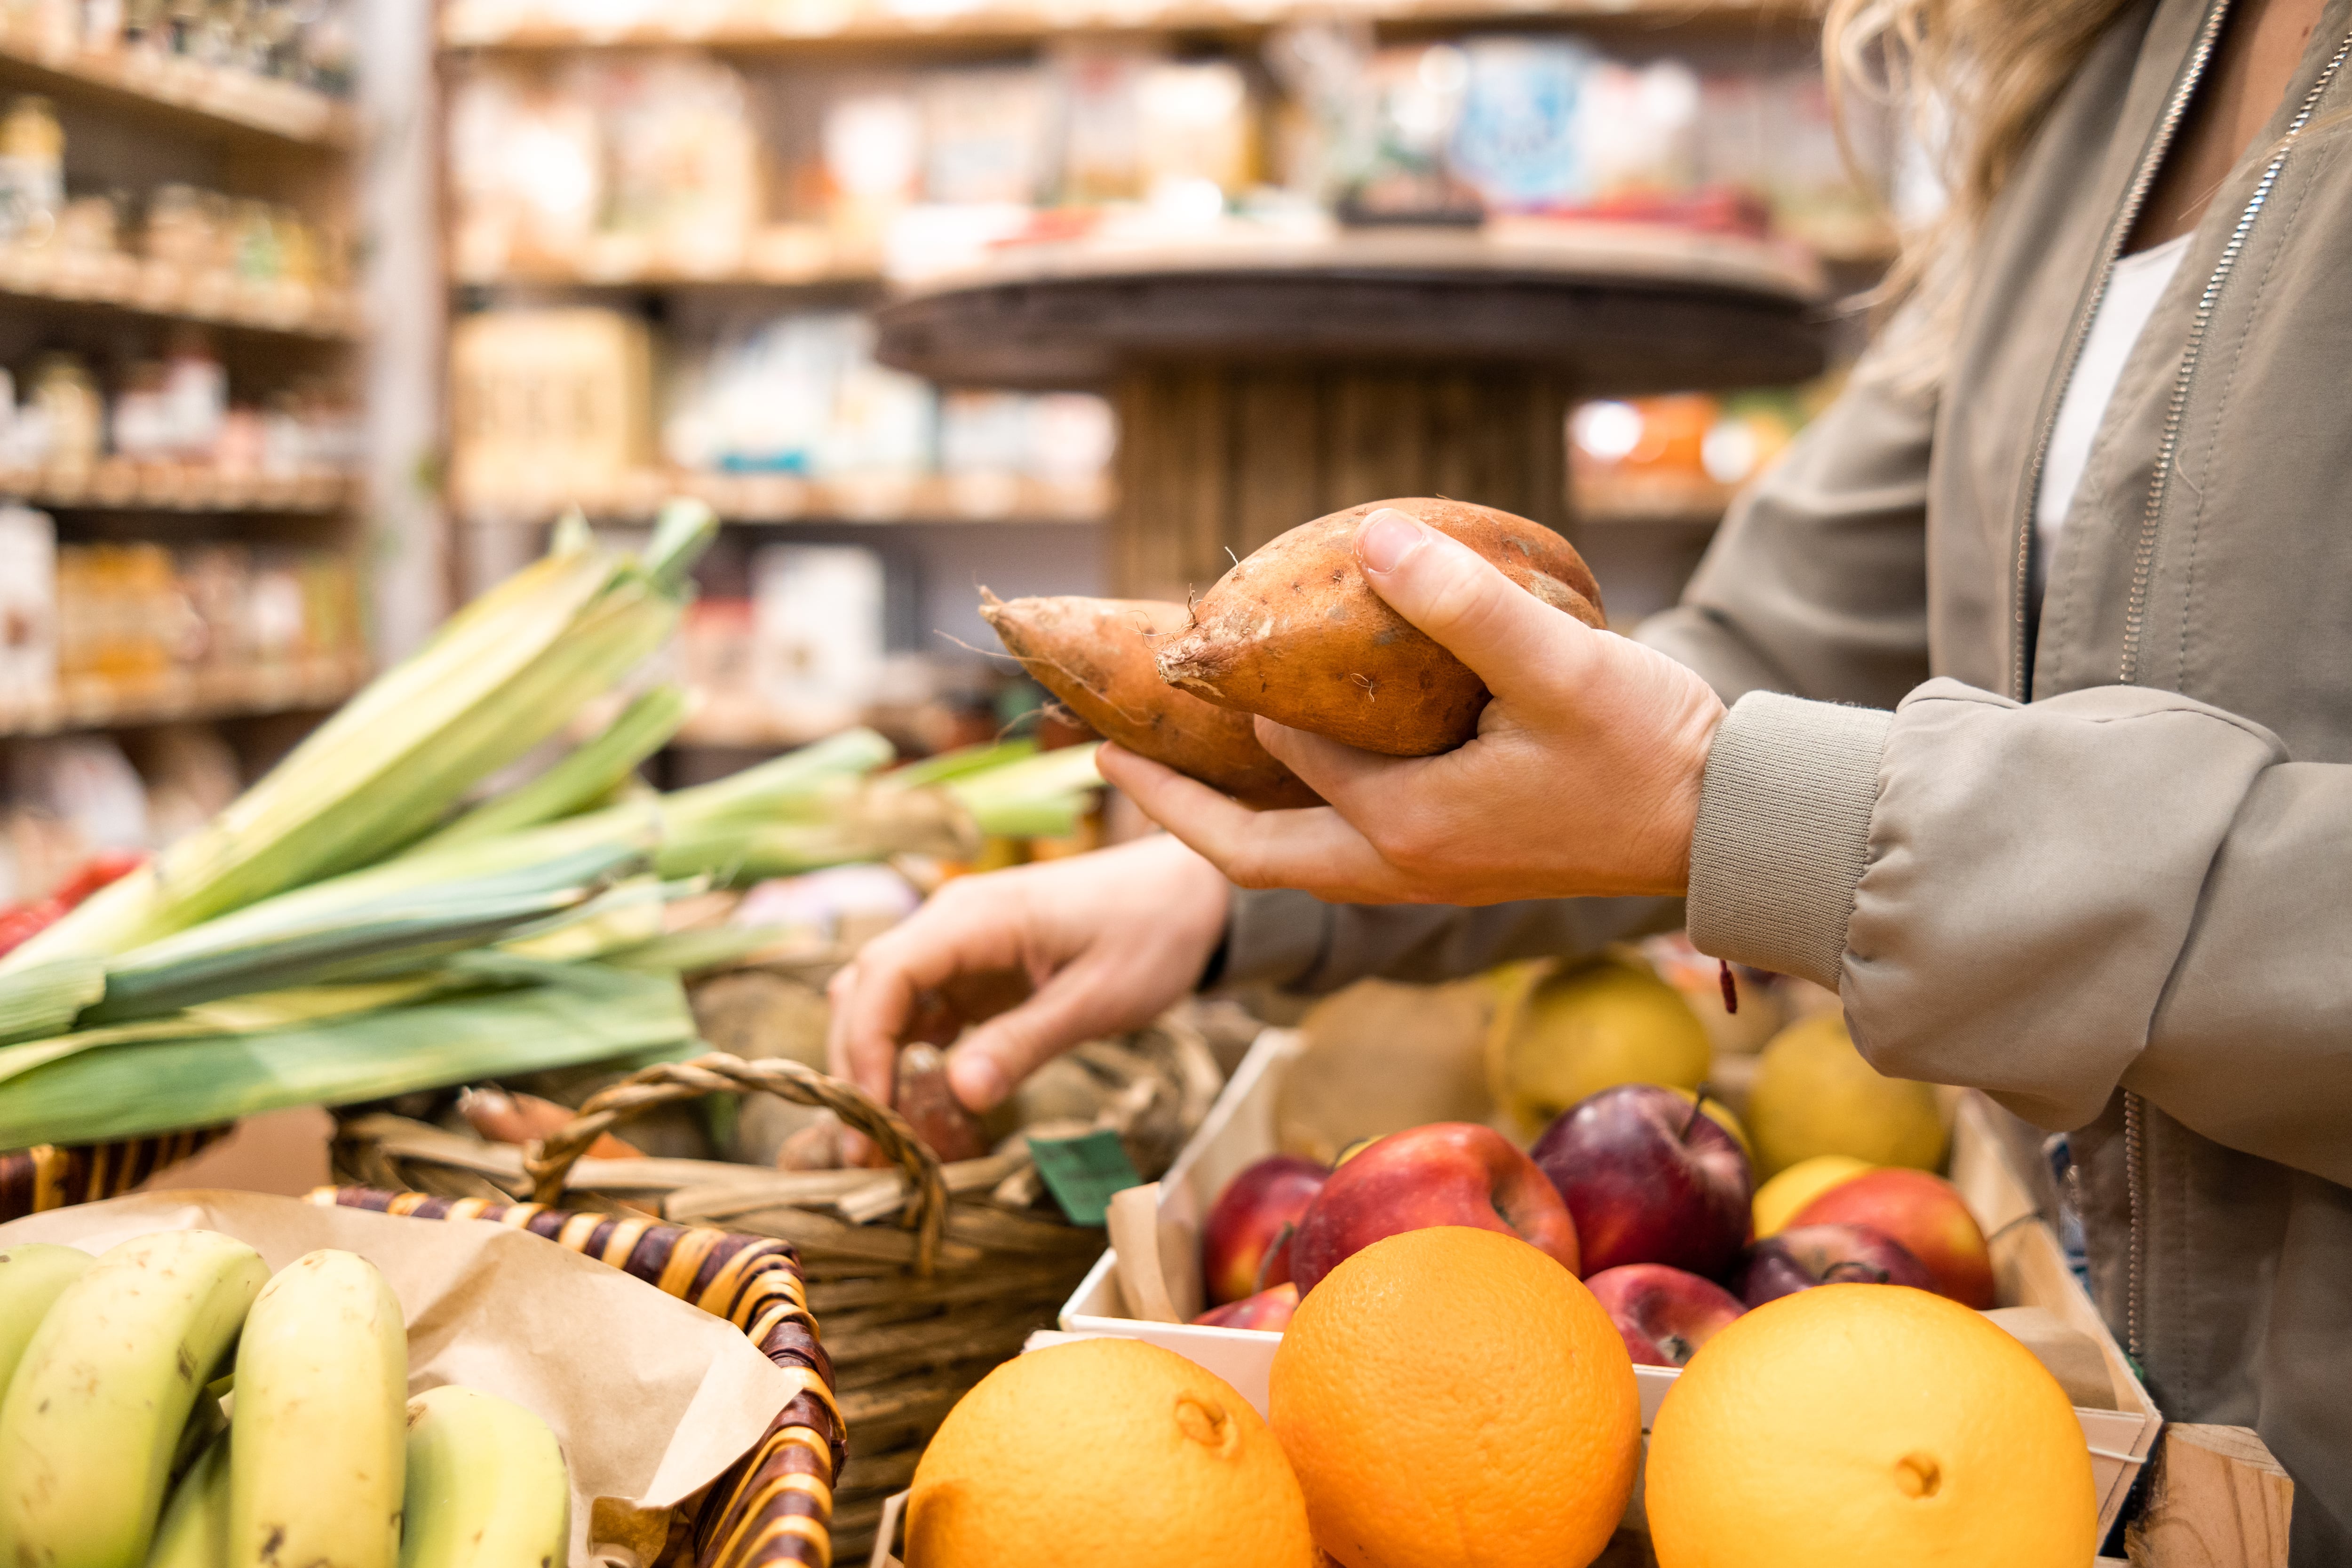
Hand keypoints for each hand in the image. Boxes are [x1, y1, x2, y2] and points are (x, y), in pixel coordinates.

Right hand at [825, 833, 1231, 1156]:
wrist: (1188, 894)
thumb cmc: (1152, 933)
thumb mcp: (1098, 997)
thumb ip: (1027, 1041)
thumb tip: (959, 1093)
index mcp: (977, 916)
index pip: (885, 973)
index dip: (865, 1045)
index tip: (872, 1113)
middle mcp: (952, 922)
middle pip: (868, 990)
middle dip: (857, 1068)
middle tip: (863, 1153)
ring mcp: (959, 945)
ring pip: (884, 1003)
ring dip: (873, 1067)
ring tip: (880, 1143)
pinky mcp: (973, 970)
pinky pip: (919, 1012)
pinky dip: (905, 1059)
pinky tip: (912, 1109)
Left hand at [1099, 507, 1724, 904]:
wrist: (1723, 824)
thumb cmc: (1646, 746)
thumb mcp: (1554, 664)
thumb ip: (1461, 602)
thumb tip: (1369, 535)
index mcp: (1405, 825)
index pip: (1283, 759)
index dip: (1230, 704)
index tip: (1179, 648)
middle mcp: (1403, 868)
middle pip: (1251, 857)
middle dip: (1173, 809)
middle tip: (1104, 763)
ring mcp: (1430, 878)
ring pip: (1294, 863)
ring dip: (1229, 822)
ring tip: (1179, 773)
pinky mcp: (1458, 867)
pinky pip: (1340, 854)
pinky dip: (1292, 820)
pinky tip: (1290, 774)